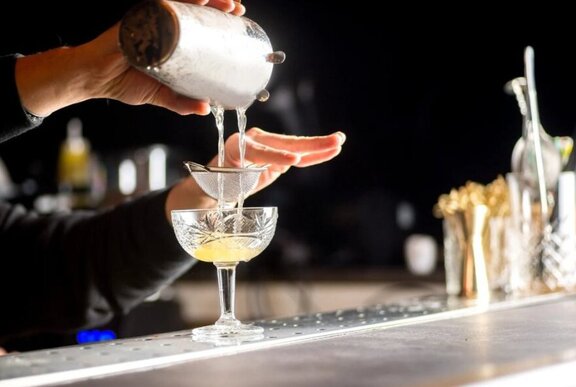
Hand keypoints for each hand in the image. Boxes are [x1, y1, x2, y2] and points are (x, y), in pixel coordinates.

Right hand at [15, 0, 244, 117]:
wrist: (93, 79)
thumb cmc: (122, 81)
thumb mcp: (159, 94)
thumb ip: (181, 102)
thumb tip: (205, 109)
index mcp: (168, 41)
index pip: (197, 27)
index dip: (217, 22)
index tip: (237, 22)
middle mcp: (160, 26)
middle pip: (194, 11)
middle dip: (217, 7)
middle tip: (237, 9)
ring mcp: (149, 21)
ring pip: (183, 6)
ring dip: (205, 2)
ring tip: (226, 3)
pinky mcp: (137, 21)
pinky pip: (161, 8)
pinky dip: (181, 3)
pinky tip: (198, 0)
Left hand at [166, 128, 345, 217]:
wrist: (216, 183)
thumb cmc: (214, 185)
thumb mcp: (216, 186)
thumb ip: (224, 184)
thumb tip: (220, 188)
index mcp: (235, 146)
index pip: (259, 150)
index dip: (275, 157)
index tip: (293, 161)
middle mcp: (254, 141)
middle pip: (283, 143)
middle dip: (308, 144)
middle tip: (329, 142)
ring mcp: (268, 146)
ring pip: (295, 147)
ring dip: (318, 146)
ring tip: (339, 141)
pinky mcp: (278, 156)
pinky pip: (299, 156)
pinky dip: (315, 155)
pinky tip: (332, 149)